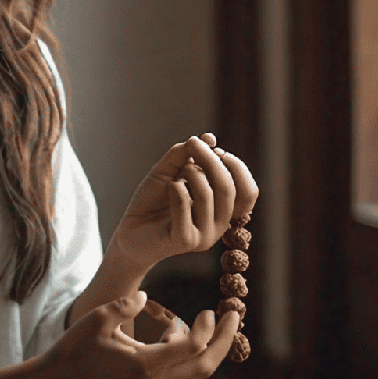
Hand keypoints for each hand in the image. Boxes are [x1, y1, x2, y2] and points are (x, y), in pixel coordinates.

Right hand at [38, 292, 240, 378]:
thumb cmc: (74, 351)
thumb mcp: (97, 320)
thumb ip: (125, 306)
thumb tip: (146, 297)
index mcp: (146, 365)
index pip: (193, 348)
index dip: (208, 328)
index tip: (210, 310)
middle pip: (205, 366)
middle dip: (225, 342)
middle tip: (235, 317)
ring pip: (194, 373)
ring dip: (208, 348)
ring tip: (206, 322)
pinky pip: (178, 374)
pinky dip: (186, 354)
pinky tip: (173, 334)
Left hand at [108, 134, 258, 272]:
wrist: (128, 231)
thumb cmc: (152, 201)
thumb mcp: (169, 169)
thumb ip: (187, 153)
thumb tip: (209, 138)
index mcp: (223, 210)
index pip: (249, 192)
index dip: (236, 166)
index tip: (213, 150)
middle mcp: (219, 225)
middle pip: (229, 189)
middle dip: (210, 159)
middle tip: (192, 145)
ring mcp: (204, 236)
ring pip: (208, 195)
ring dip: (190, 172)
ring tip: (176, 174)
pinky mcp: (185, 240)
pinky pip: (184, 205)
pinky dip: (175, 188)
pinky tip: (167, 187)